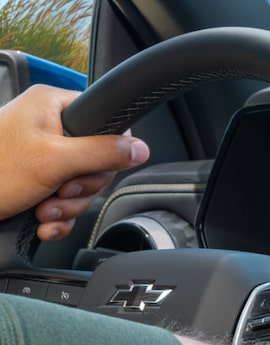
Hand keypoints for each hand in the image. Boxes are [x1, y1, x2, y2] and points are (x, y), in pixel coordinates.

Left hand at [0, 85, 149, 240]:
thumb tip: (140, 147)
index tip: (88, 169)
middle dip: (80, 189)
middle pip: (97, 161)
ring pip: (81, 186)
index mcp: (52, 106)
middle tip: (59, 192)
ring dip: (67, 207)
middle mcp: (48, 127)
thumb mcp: (54, 161)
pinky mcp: (36, 181)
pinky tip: (42, 220)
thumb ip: (103, 153)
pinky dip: (57, 216)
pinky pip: (65, 201)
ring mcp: (42, 156)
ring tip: (43, 208)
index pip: (106, 124)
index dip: (107, 153)